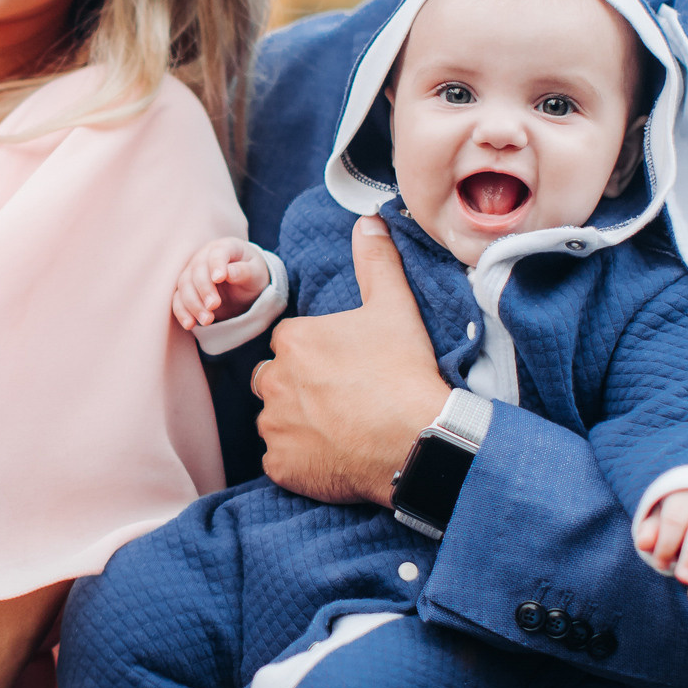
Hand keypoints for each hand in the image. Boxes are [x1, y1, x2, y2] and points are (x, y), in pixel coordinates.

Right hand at [172, 238, 268, 330]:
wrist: (245, 287)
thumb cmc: (253, 275)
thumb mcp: (256, 273)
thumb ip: (245, 271)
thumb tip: (229, 273)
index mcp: (225, 248)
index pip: (217, 253)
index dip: (216, 265)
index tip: (219, 279)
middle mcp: (204, 257)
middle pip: (197, 270)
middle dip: (204, 289)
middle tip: (214, 306)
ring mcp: (192, 272)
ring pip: (184, 285)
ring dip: (193, 304)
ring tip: (207, 320)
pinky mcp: (187, 289)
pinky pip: (178, 299)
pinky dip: (182, 312)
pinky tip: (189, 324)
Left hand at [252, 218, 445, 506]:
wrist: (415, 440)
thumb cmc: (403, 371)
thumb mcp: (395, 306)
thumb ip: (376, 261)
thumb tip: (369, 220)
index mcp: (292, 340)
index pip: (291, 345)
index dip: (319, 357)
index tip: (348, 370)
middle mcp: (271, 380)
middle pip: (275, 381)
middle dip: (298, 389)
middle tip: (342, 401)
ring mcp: (273, 427)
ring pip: (276, 422)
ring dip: (297, 425)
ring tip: (341, 430)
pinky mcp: (279, 467)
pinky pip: (280, 462)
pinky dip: (301, 462)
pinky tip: (334, 458)